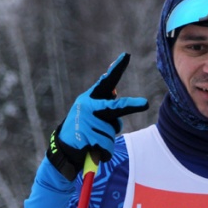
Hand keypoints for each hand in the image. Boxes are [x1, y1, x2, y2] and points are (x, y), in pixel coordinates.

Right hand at [47, 53, 148, 179]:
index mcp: (89, 99)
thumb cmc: (81, 128)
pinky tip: (92, 150)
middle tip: (145, 103)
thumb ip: (103, 102)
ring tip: (93, 141)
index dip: (117, 69)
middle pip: (115, 108)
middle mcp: (88, 107)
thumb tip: (115, 91)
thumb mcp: (89, 111)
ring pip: (112, 132)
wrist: (63, 149)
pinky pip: (107, 147)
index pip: (106, 82)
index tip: (126, 55)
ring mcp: (88, 123)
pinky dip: (104, 152)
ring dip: (107, 139)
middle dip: (131, 106)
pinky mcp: (88, 139)